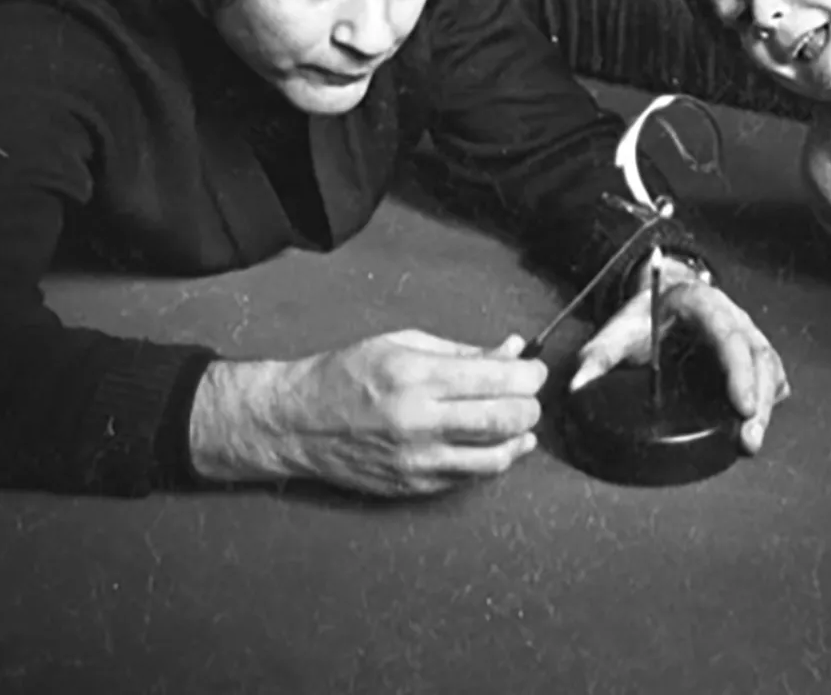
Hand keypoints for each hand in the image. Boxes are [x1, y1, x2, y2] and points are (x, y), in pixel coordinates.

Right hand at [189, 329, 545, 497]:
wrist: (296, 421)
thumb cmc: (348, 374)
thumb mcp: (404, 344)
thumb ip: (464, 352)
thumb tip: (512, 350)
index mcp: (417, 376)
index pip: (498, 380)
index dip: (530, 375)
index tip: (534, 370)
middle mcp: (420, 420)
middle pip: (506, 419)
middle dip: (531, 405)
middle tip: (530, 395)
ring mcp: (417, 459)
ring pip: (496, 457)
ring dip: (519, 437)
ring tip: (521, 423)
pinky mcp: (412, 486)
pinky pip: (469, 477)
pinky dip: (492, 460)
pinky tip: (497, 445)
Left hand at [571, 260, 789, 453]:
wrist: (658, 298)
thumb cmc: (643, 316)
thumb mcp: (617, 330)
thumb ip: (597, 356)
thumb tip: (578, 387)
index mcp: (703, 303)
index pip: (729, 336)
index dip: (739, 372)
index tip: (741, 405)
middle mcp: (733, 317)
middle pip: (759, 356)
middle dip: (758, 400)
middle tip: (748, 439)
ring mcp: (746, 335)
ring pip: (769, 368)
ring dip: (765, 406)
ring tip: (750, 441)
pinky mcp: (749, 356)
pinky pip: (769, 375)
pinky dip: (767, 400)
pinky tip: (756, 425)